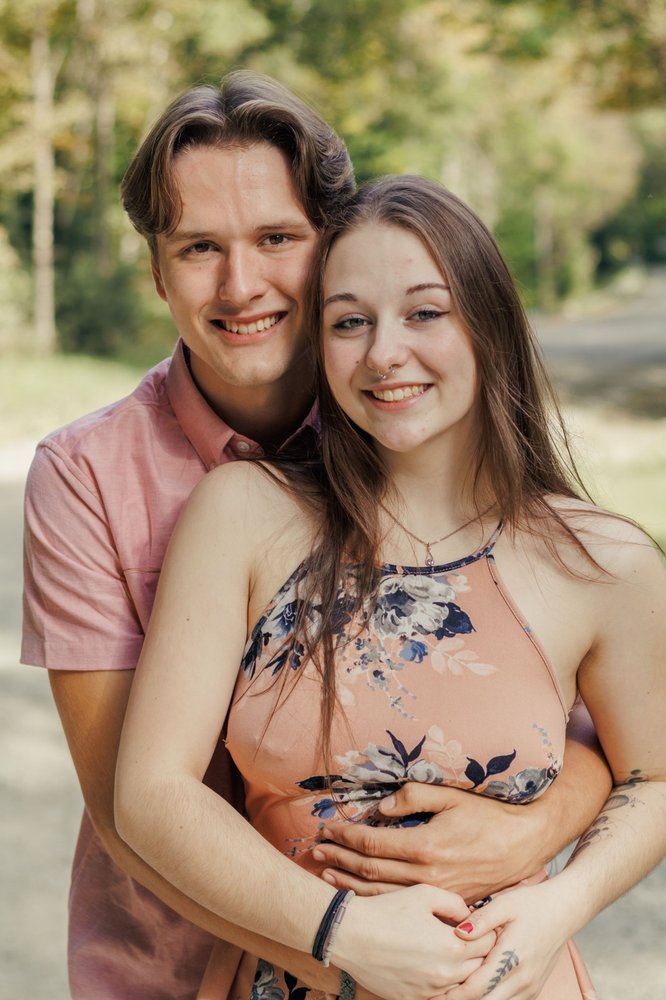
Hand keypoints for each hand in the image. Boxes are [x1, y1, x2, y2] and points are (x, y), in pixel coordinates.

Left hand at [312, 783, 547, 902]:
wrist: (527, 843)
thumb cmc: (490, 815)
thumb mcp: (452, 796)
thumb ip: (414, 797)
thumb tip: (382, 806)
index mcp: (425, 846)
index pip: (371, 842)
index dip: (345, 835)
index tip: (327, 828)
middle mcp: (426, 875)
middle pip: (370, 870)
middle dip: (339, 858)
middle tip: (316, 850)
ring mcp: (436, 894)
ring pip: (382, 892)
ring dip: (350, 882)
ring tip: (327, 873)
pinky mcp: (446, 903)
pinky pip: (402, 903)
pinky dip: (376, 898)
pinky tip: (362, 893)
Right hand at [334, 884, 495, 999]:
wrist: (350, 934)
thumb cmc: (387, 910)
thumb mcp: (425, 894)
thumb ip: (456, 904)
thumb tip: (471, 917)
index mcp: (452, 947)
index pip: (489, 943)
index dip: (488, 931)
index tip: (481, 924)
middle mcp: (445, 975)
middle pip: (480, 968)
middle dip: (479, 952)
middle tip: (469, 938)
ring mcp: (429, 992)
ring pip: (462, 985)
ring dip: (462, 970)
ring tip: (449, 951)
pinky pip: (440, 996)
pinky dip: (442, 984)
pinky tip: (431, 966)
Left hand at [445, 881, 572, 999]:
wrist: (564, 910)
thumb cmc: (532, 904)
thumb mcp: (504, 904)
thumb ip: (480, 920)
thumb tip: (458, 933)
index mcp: (512, 958)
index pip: (477, 989)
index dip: (454, 994)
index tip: (436, 990)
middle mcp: (523, 978)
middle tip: (440, 994)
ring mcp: (530, 987)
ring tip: (455, 992)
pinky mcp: (534, 989)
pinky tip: (477, 991)